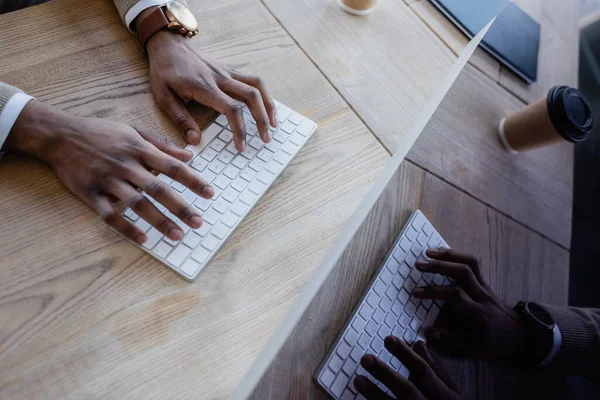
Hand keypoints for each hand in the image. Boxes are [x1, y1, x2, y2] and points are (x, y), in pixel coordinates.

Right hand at [7, 101, 213, 243]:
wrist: (59, 134)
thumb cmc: (100, 131)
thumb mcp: (133, 130)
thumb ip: (162, 144)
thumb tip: (190, 154)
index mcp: (139, 149)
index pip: (173, 167)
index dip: (193, 180)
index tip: (210, 193)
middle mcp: (126, 165)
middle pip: (159, 189)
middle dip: (181, 207)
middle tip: (198, 223)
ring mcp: (108, 180)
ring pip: (138, 204)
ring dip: (159, 221)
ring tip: (177, 235)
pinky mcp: (91, 193)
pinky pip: (110, 214)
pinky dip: (126, 228)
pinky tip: (143, 239)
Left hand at [145, 29, 277, 150]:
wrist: (168, 44)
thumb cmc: (165, 70)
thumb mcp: (163, 97)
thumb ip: (181, 119)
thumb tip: (195, 141)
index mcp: (205, 87)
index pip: (232, 109)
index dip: (240, 129)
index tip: (241, 146)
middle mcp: (221, 78)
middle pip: (252, 96)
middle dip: (262, 119)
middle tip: (266, 139)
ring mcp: (228, 72)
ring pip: (257, 86)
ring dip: (269, 105)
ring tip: (274, 124)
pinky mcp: (230, 70)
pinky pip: (253, 80)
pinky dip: (263, 94)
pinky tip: (266, 107)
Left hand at [354, 338, 459, 398]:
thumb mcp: (450, 391)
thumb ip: (436, 369)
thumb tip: (419, 344)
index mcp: (446, 396)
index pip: (423, 371)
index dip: (405, 355)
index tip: (388, 338)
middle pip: (407, 390)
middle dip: (386, 374)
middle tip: (365, 358)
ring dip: (374, 394)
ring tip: (358, 380)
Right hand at [411, 248, 529, 363]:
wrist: (519, 336)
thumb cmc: (493, 344)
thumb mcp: (473, 351)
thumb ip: (449, 342)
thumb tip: (427, 331)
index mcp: (478, 313)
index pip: (455, 294)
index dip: (434, 291)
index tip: (415, 292)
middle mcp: (483, 295)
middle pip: (463, 272)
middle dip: (439, 266)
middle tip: (418, 264)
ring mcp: (485, 286)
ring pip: (470, 263)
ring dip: (448, 255)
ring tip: (429, 252)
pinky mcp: (485, 282)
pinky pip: (473, 263)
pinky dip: (457, 255)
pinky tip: (442, 253)